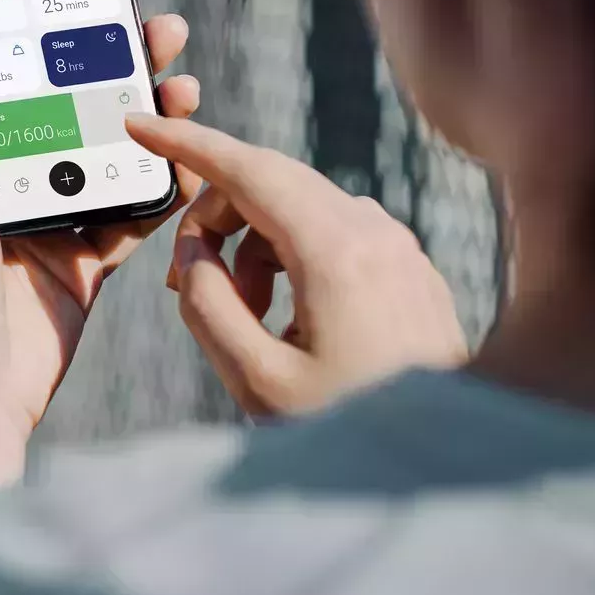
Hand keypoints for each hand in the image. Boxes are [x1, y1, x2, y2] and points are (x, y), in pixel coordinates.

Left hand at [0, 17, 200, 481]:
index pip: (20, 81)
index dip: (59, 42)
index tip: (96, 5)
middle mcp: (10, 183)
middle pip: (76, 110)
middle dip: (121, 69)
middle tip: (163, 35)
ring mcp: (51, 222)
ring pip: (111, 156)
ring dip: (150, 122)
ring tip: (186, 91)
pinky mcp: (85, 264)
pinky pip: (131, 218)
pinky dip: (162, 192)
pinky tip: (188, 164)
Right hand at [125, 115, 466, 416]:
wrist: (453, 469)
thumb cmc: (355, 434)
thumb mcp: (259, 384)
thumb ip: (207, 306)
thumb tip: (194, 253)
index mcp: (336, 253)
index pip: (248, 169)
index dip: (187, 143)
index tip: (141, 125)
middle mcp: (375, 233)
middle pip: (271, 182)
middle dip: (214, 216)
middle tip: (181, 280)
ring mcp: (399, 247)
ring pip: (300, 208)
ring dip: (254, 244)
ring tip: (247, 320)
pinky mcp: (410, 268)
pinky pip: (334, 232)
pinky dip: (291, 255)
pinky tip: (287, 320)